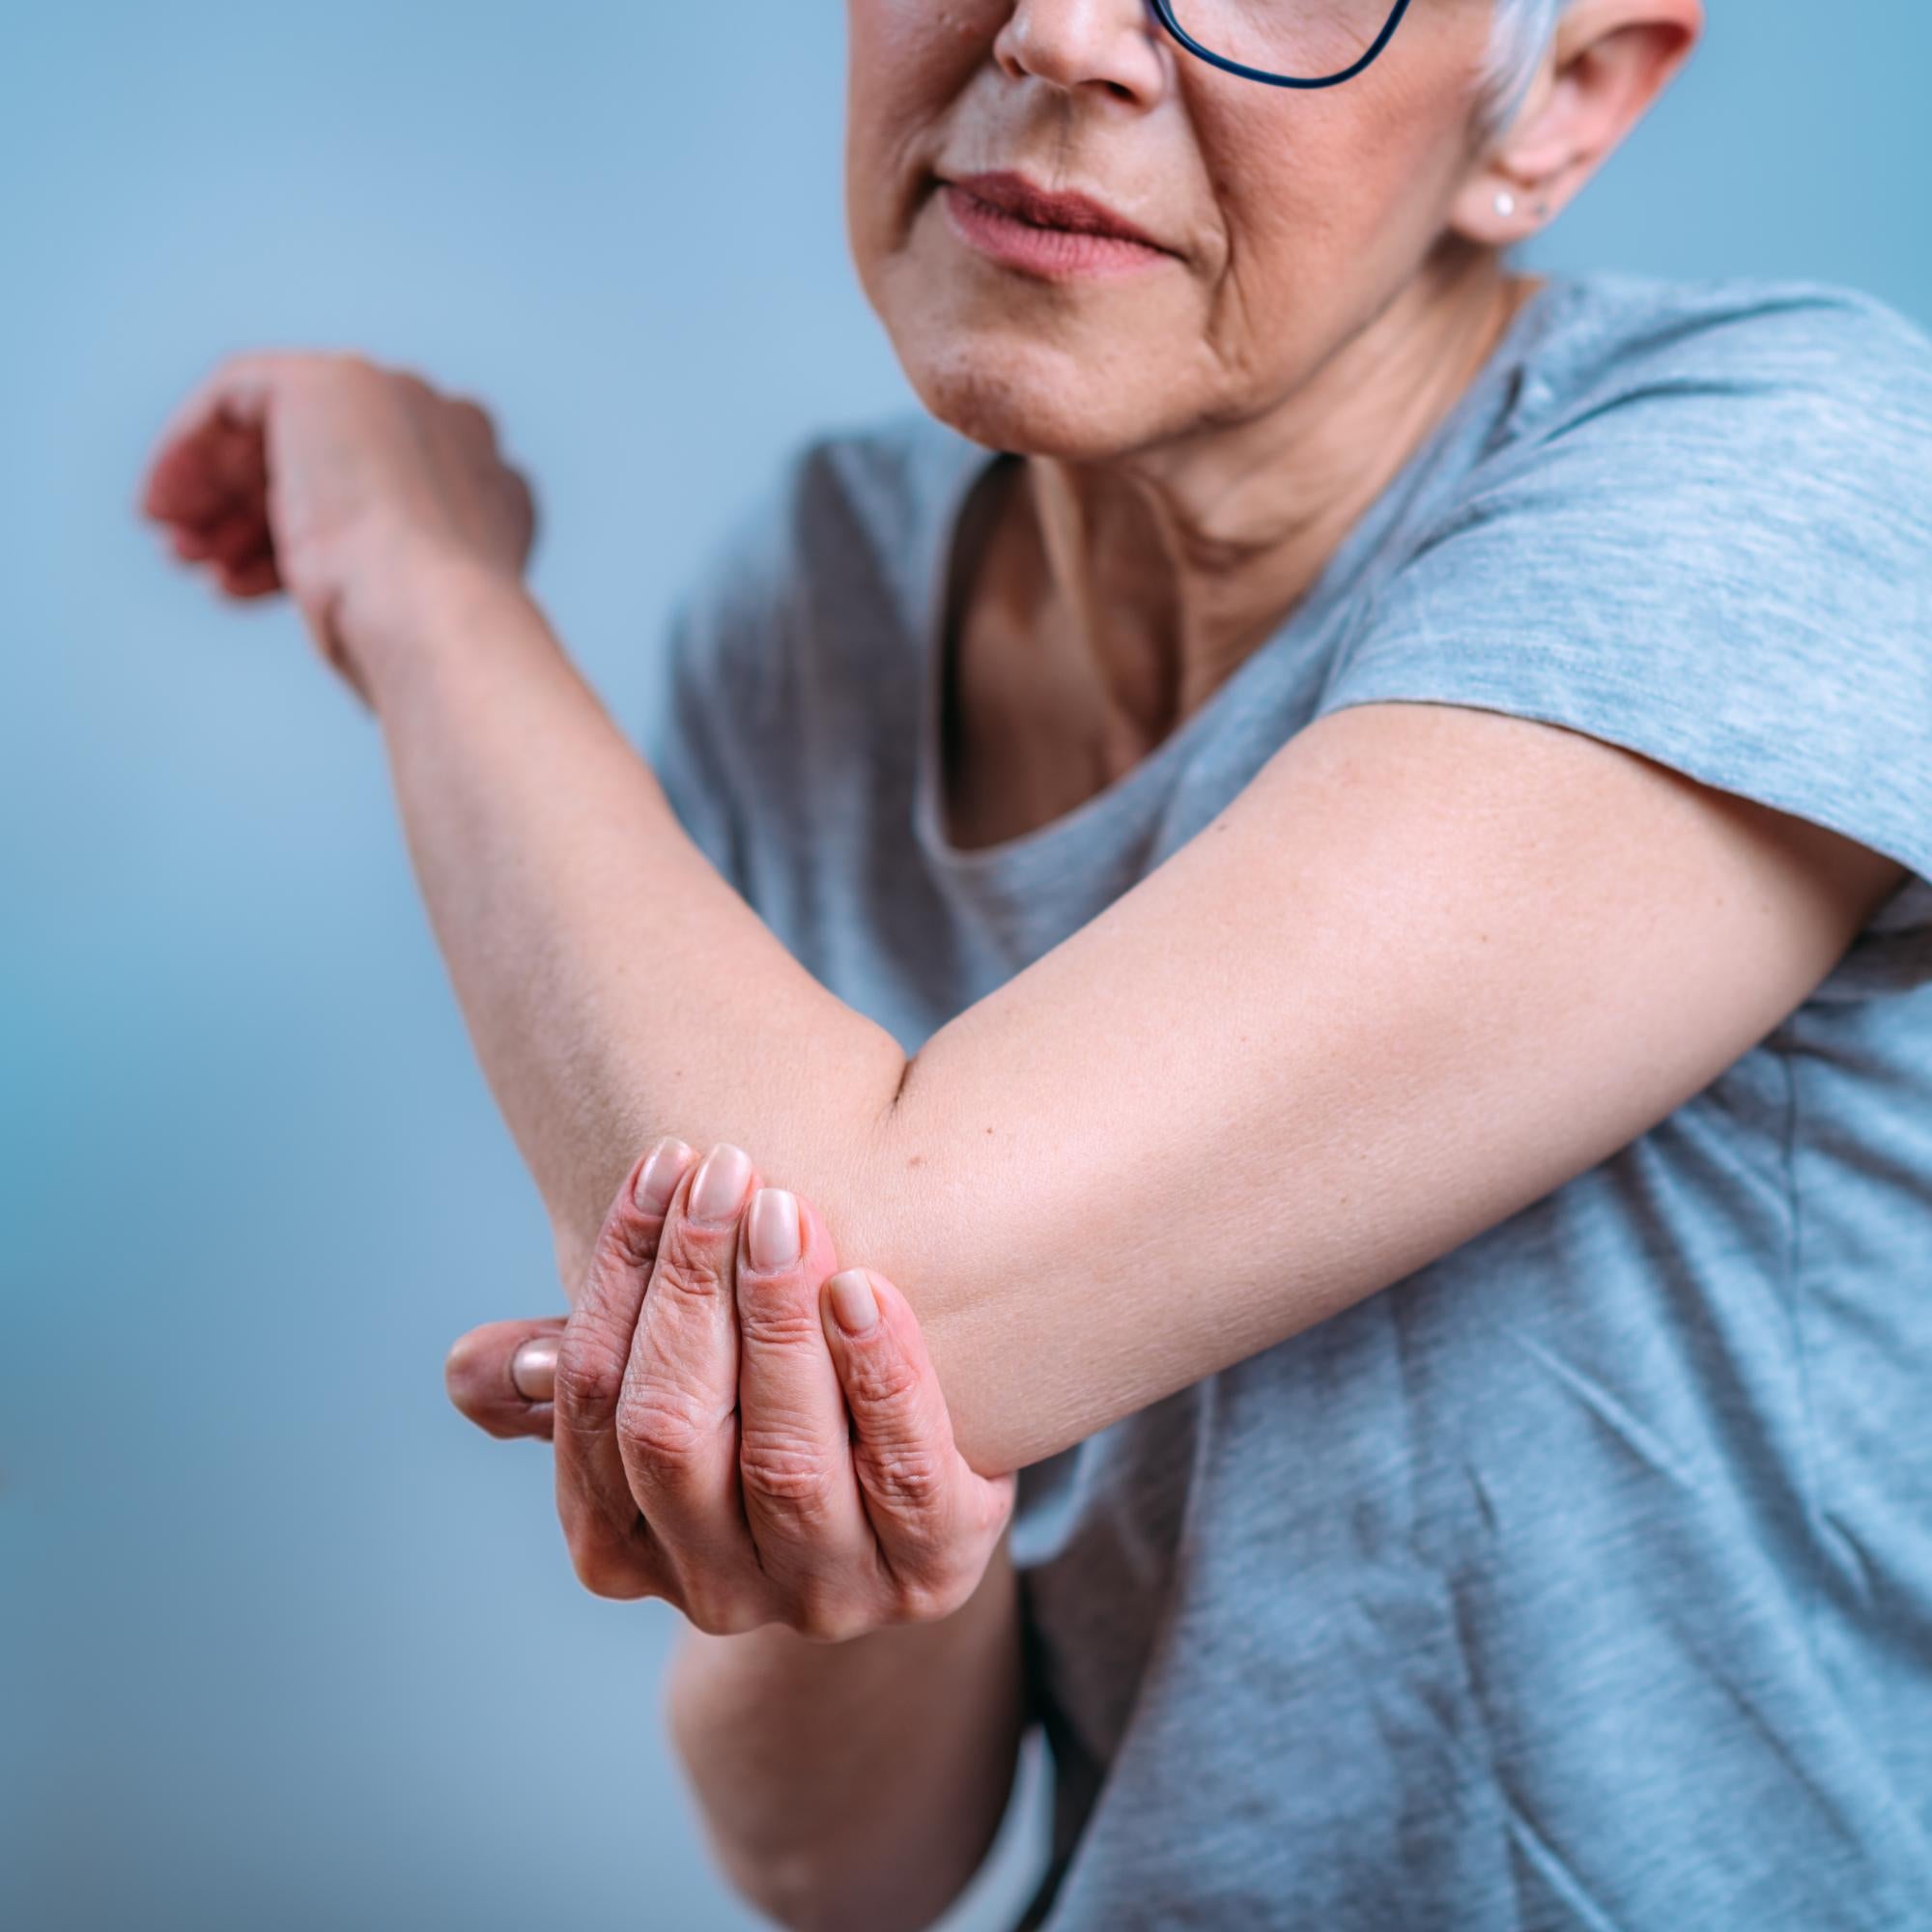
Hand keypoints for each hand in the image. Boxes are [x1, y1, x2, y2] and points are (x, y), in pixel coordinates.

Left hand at [136, 349, 537, 703]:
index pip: (380, 492)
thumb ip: (378, 578)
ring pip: (280, 428)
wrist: (436, 624)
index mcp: (492, 488)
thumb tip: (331, 593)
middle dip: (253, 511)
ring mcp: (395, 395)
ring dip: (218, 491)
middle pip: (329, 456)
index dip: (306, 534)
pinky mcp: (329, 381)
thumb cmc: (421, 651)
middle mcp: (454, 430)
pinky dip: (190, 447)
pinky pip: (235, 396)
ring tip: (179, 551)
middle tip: (199, 561)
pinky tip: (165, 504)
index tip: (247, 581)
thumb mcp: (404, 614)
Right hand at [445, 1140, 1015, 1641]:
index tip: (660, 1165)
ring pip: (784, 1460)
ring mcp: (826, 1592)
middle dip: (690, 1288)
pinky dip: (878, 1376)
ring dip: (775, 1321)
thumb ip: (585, 1384)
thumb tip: (474, 1369)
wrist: (929, 1492)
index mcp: (625, 1547)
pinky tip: (863, 1289)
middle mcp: (715, 1591)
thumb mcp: (679, 1397)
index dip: (619, 1278)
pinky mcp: (931, 1572)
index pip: (592, 1406)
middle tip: (724, 1170)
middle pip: (672, 1434)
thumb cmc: (774, 1412)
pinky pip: (903, 1474)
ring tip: (784, 1212)